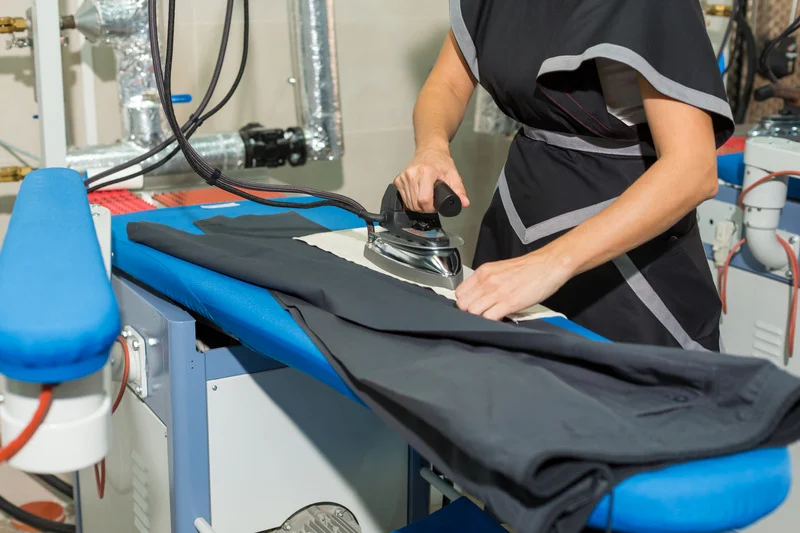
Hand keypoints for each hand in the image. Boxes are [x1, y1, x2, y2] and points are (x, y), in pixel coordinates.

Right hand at [394, 147, 469, 212]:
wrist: (430, 150)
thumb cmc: (440, 161)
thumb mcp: (453, 175)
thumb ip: (459, 191)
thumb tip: (464, 203)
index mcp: (425, 172)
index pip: (424, 200)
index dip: (431, 208)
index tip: (436, 205)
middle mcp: (412, 174)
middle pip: (416, 204)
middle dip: (425, 208)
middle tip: (432, 202)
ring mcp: (404, 177)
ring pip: (409, 204)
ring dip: (418, 205)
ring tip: (426, 197)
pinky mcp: (398, 180)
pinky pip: (403, 198)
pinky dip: (411, 201)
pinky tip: (418, 194)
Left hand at [455, 250, 573, 320]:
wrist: (548, 265)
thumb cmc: (528, 269)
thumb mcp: (500, 270)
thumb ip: (487, 281)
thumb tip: (479, 296)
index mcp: (483, 272)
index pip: (459, 292)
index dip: (465, 302)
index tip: (472, 305)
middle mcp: (486, 281)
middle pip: (463, 304)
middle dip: (469, 312)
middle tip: (481, 313)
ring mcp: (496, 292)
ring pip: (472, 312)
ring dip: (479, 318)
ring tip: (491, 316)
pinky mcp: (508, 303)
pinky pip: (489, 318)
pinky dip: (491, 321)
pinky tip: (500, 318)